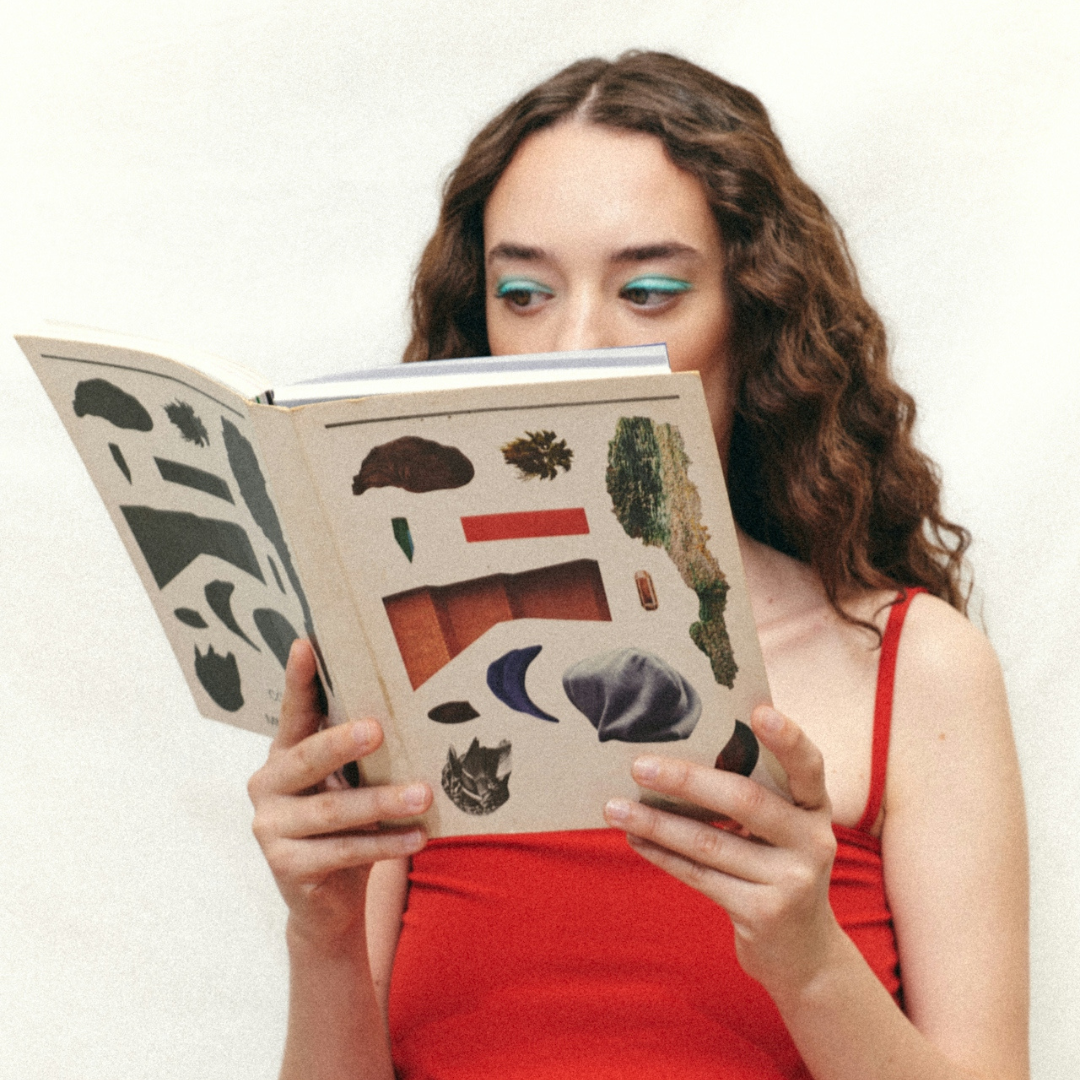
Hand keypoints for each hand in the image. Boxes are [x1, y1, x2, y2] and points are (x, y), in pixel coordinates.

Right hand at [247, 639, 431, 950]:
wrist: (327, 903)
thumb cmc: (346, 827)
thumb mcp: (349, 784)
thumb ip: (360, 755)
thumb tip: (413, 711)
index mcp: (284, 755)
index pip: (294, 712)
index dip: (299, 679)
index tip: (306, 643)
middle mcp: (268, 786)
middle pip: (307, 758)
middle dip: (342, 742)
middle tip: (377, 729)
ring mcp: (270, 828)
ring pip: (332, 811)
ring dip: (382, 802)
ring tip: (425, 794)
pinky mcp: (285, 867)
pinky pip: (343, 852)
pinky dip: (384, 843)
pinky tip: (418, 837)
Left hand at [602, 704, 841, 999]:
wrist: (803, 953)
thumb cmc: (777, 868)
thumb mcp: (781, 829)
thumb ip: (752, 793)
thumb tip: (674, 753)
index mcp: (815, 807)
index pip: (808, 764)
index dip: (787, 737)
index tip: (759, 709)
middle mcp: (813, 840)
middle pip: (744, 800)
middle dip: (686, 780)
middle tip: (639, 765)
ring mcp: (792, 881)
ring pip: (710, 842)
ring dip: (655, 823)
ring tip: (614, 807)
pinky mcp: (763, 914)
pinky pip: (700, 876)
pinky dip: (662, 855)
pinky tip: (634, 839)